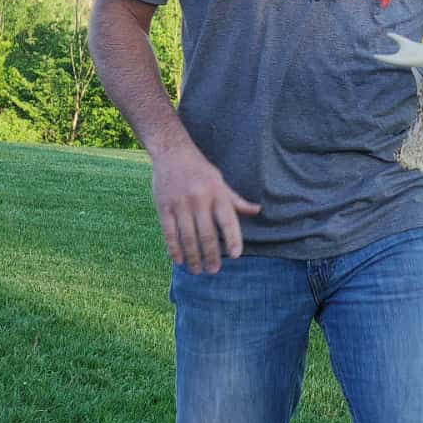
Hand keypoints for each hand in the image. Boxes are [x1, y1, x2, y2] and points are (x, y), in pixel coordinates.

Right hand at [150, 145, 261, 274]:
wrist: (172, 152)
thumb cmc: (200, 170)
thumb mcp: (221, 182)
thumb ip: (236, 200)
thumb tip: (258, 210)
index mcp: (217, 194)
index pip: (228, 221)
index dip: (232, 239)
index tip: (235, 256)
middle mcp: (200, 200)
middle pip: (207, 234)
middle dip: (211, 255)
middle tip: (214, 270)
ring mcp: (180, 204)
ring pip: (188, 237)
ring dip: (193, 257)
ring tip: (197, 270)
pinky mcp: (164, 207)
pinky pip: (169, 233)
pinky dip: (174, 249)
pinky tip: (179, 261)